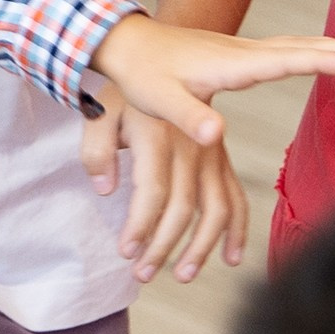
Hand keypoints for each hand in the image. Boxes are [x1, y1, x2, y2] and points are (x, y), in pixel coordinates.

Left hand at [78, 98, 249, 280]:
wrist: (157, 58)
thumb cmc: (121, 90)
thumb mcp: (98, 111)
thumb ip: (96, 149)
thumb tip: (104, 190)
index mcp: (160, 136)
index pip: (154, 192)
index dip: (140, 226)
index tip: (126, 252)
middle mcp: (191, 148)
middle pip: (183, 207)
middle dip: (163, 246)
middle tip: (142, 274)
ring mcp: (211, 154)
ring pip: (215, 209)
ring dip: (201, 247)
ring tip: (183, 276)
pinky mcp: (220, 158)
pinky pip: (236, 198)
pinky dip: (237, 229)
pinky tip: (231, 258)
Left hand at [87, 14, 334, 145]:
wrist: (128, 42)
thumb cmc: (142, 74)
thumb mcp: (159, 99)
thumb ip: (186, 117)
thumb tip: (214, 134)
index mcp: (228, 65)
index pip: (282, 62)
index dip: (319, 61)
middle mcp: (243, 53)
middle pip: (301, 49)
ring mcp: (244, 51)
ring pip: (298, 46)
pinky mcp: (242, 55)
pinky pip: (289, 49)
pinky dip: (315, 50)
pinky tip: (330, 54)